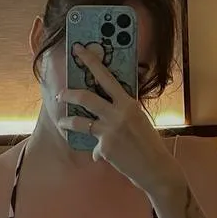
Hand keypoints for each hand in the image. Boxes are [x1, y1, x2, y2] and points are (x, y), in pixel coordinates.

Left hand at [57, 43, 181, 199]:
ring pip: (80, 122)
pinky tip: (101, 156)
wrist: (156, 168)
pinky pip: (94, 147)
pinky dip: (97, 152)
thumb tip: (104, 104)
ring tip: (61, 122)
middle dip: (68, 94)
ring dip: (67, 122)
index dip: (90, 61)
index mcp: (128, 102)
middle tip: (60, 95)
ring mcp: (110, 131)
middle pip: (86, 97)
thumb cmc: (148, 142)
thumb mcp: (138, 118)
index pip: (106, 76)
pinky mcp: (105, 148)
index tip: (77, 49)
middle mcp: (118, 113)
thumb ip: (122, 109)